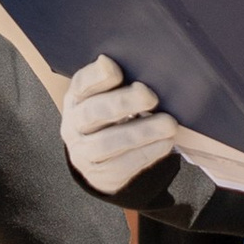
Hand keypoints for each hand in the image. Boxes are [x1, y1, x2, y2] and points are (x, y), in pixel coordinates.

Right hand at [60, 56, 183, 196]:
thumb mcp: (107, 96)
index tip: (114, 68)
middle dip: (122, 103)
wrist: (99, 158)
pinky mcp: (102, 174)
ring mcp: (84, 153)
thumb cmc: (110, 116)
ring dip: (140, 132)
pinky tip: (165, 142)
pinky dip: (147, 152)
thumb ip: (121, 83)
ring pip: (106, 143)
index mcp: (76, 98)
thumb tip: (150, 69)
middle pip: (92, 112)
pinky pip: (123, 165)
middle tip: (150, 96)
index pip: (80, 84)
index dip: (96, 76)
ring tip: (168, 124)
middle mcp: (74, 125)